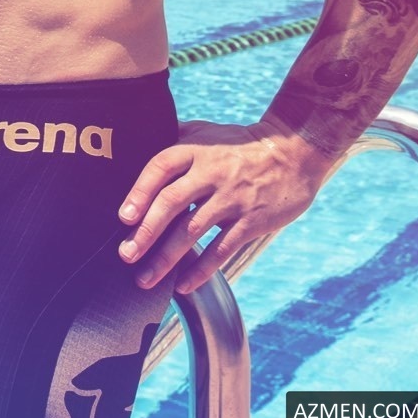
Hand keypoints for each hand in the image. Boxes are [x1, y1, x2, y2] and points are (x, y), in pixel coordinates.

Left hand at [117, 118, 333, 294]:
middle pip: (172, 202)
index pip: (162, 167)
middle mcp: (212, 172)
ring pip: (192, 230)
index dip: (140, 190)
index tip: (124, 216)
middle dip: (146, 231)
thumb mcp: (207, 132)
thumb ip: (176, 138)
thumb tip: (138, 141)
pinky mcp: (251, 221)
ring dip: (166, 258)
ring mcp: (232, 198)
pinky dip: (201, 270)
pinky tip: (183, 285)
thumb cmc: (240, 144)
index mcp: (197, 150)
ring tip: (145, 278)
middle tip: (126, 254)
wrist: (293, 152)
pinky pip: (221, 249)